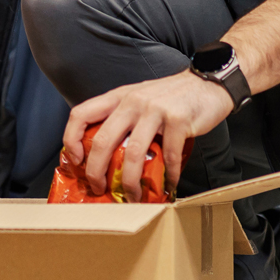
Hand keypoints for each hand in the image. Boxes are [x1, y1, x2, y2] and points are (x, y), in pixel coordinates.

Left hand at [61, 69, 234, 202]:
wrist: (208, 83)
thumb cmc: (171, 97)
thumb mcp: (139, 99)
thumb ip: (121, 119)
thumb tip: (104, 155)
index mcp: (118, 97)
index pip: (81, 114)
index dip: (71, 139)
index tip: (75, 161)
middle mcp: (132, 101)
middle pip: (103, 140)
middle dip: (96, 171)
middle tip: (99, 188)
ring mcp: (155, 110)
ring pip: (132, 153)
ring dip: (130, 182)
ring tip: (132, 196)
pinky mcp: (178, 120)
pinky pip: (168, 156)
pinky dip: (168, 175)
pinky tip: (169, 183)